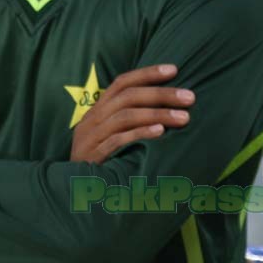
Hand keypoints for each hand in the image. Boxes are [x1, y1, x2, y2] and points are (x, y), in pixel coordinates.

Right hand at [71, 64, 193, 163]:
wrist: (72, 193)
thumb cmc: (102, 162)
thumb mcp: (111, 135)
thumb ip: (131, 120)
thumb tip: (169, 106)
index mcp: (98, 110)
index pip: (122, 83)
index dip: (147, 73)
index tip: (174, 69)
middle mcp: (92, 120)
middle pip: (128, 97)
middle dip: (161, 94)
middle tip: (190, 97)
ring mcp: (90, 138)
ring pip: (125, 117)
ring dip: (157, 114)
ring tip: (184, 117)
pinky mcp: (93, 158)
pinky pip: (117, 141)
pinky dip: (140, 134)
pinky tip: (160, 132)